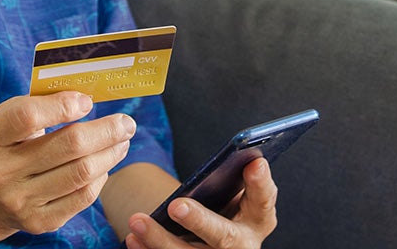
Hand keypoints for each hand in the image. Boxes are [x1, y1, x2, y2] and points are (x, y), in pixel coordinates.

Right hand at [0, 91, 136, 238]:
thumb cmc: (0, 147)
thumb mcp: (1, 121)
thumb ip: (37, 106)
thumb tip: (85, 97)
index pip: (27, 116)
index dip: (62, 105)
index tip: (87, 101)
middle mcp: (0, 171)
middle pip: (67, 146)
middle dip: (106, 130)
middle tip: (126, 123)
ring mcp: (19, 200)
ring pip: (81, 173)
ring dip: (110, 153)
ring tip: (122, 141)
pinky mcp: (38, 222)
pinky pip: (82, 198)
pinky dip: (100, 178)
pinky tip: (105, 165)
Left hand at [124, 157, 277, 248]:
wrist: (213, 242)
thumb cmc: (223, 207)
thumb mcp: (232, 194)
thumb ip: (230, 178)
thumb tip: (232, 155)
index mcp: (258, 219)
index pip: (263, 200)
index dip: (261, 183)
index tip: (254, 162)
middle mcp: (243, 245)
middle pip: (224, 237)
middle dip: (200, 222)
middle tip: (175, 205)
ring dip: (161, 239)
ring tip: (136, 220)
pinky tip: (133, 238)